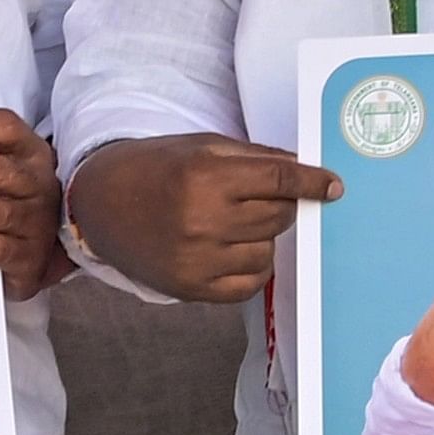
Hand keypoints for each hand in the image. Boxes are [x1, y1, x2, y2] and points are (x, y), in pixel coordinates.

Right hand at [65, 134, 343, 303]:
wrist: (100, 205)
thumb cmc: (155, 168)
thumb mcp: (202, 146)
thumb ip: (256, 158)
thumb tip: (306, 170)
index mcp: (205, 175)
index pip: (279, 180)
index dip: (312, 182)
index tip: (333, 186)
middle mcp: (201, 219)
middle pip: (279, 216)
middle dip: (280, 204)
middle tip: (254, 197)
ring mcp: (196, 259)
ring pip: (268, 251)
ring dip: (263, 236)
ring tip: (232, 223)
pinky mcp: (191, 288)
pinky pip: (250, 283)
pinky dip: (253, 267)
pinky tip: (232, 249)